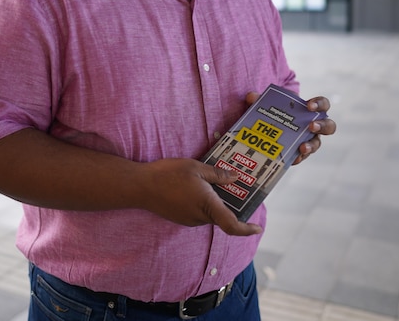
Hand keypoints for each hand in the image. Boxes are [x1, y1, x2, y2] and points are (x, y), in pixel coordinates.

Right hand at [138, 157, 261, 236]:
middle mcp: (199, 217)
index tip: (258, 228)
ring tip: (214, 183)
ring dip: (214, 203)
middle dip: (230, 205)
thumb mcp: (196, 168)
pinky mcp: (179, 217)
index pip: (232, 225)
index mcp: (208, 206)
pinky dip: (203, 203)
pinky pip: (197, 212)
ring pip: (209, 214)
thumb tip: (235, 178)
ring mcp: (188, 220)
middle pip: (221, 217)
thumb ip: (218, 175)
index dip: (247, 229)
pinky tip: (196, 187)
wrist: (141, 186)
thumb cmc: (169, 174)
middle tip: (234, 187)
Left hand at [244, 92, 335, 164]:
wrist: (269, 128)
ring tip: (302, 147)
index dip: (320, 104)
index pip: (323, 104)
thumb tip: (251, 96)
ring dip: (311, 146)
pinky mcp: (300, 153)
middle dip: (322, 126)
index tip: (309, 105)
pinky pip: (303, 157)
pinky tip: (293, 159)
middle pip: (329, 126)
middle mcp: (314, 126)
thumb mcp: (266, 104)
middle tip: (310, 126)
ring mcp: (309, 140)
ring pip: (317, 144)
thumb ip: (258, 99)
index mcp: (310, 111)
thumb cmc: (274, 113)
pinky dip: (298, 157)